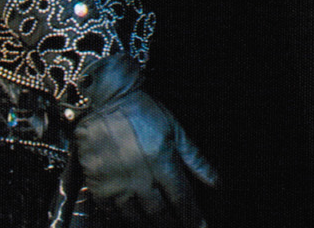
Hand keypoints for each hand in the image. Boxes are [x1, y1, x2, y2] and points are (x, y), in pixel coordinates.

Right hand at [73, 54, 216, 226]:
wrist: (102, 99)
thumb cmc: (141, 111)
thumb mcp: (173, 129)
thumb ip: (194, 158)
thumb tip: (216, 183)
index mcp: (161, 161)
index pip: (181, 198)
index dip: (192, 217)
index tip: (200, 227)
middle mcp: (139, 176)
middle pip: (160, 213)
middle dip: (172, 224)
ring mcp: (116, 182)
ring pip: (135, 217)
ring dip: (148, 225)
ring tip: (157, 225)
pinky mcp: (97, 183)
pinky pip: (110, 211)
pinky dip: (121, 218)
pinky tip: (130, 218)